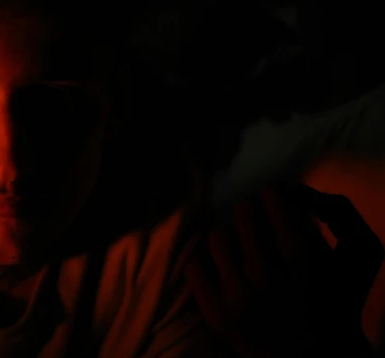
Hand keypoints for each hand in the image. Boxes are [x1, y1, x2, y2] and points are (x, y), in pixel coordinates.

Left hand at [184, 184, 382, 357]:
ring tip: (236, 251)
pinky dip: (205, 263)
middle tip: (252, 225)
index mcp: (300, 261)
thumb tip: (290, 192)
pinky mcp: (216, 313)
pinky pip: (193, 266)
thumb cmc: (326, 303)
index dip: (273, 194)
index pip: (274, 198)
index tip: (272, 199)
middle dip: (250, 213)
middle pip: (242, 211)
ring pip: (217, 235)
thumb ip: (321, 223)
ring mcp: (237, 296)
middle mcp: (265, 276)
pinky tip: (219, 269)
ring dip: (228, 239)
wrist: (307, 357)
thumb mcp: (339, 261)